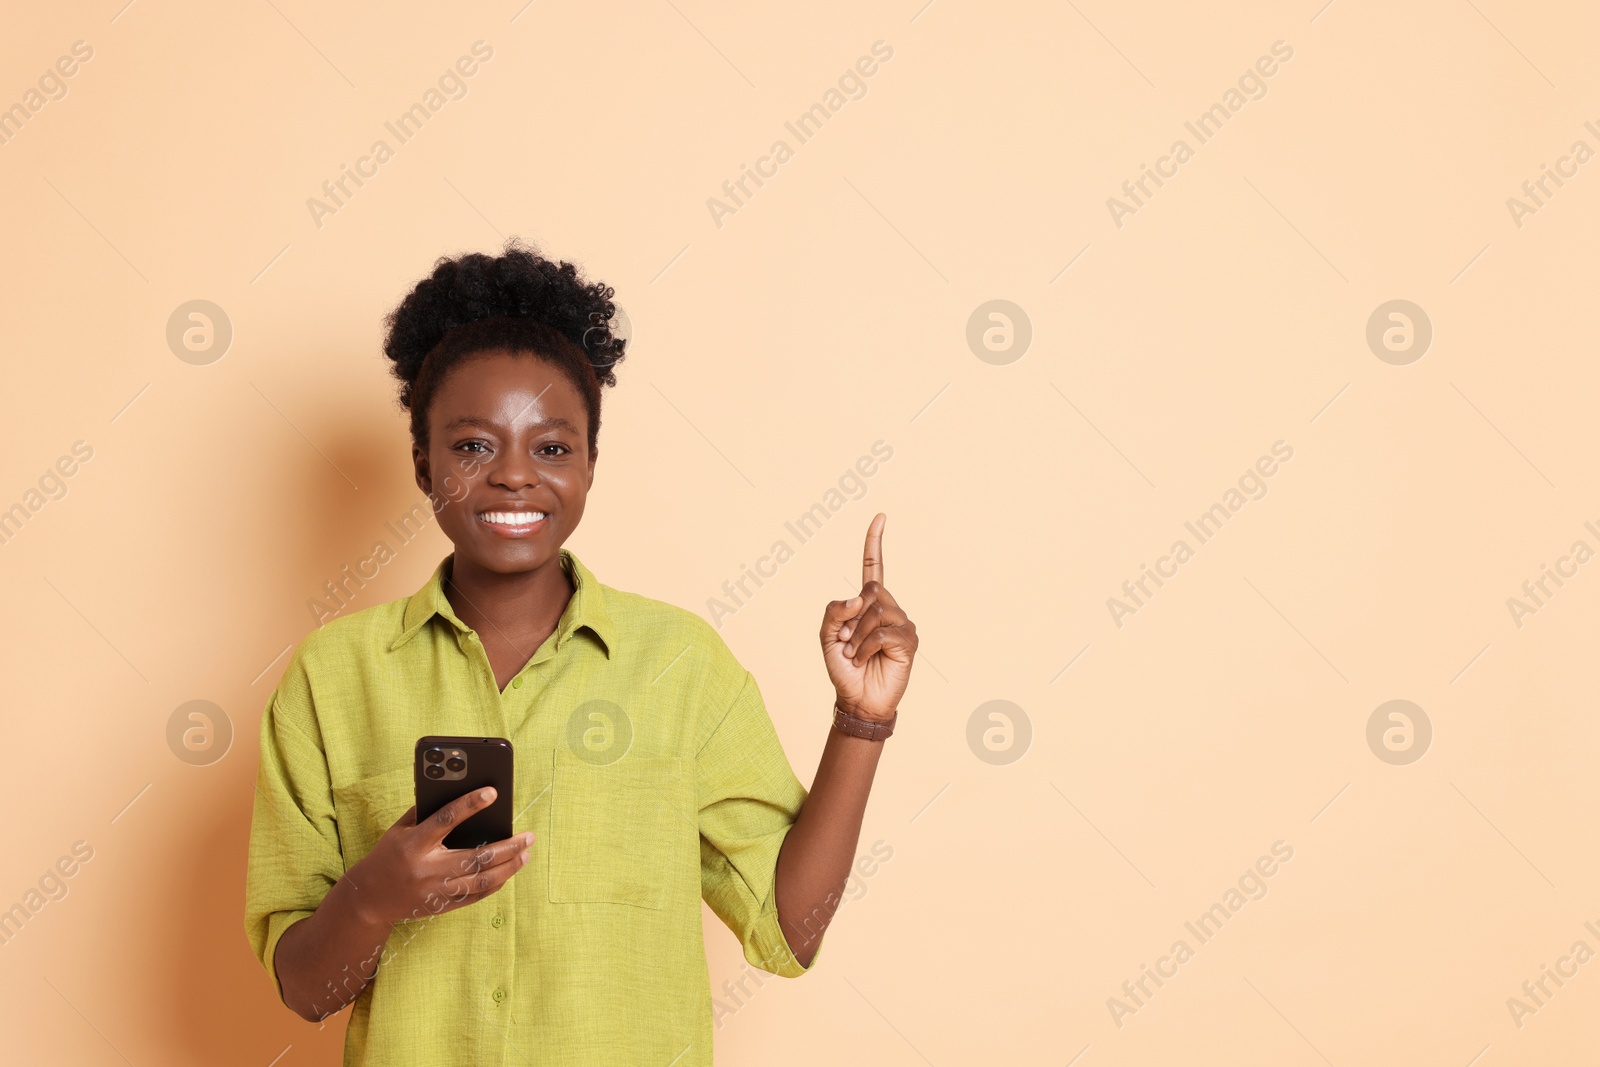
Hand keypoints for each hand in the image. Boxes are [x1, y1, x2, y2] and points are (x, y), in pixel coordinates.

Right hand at [345, 787, 532, 926]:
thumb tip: (458, 791)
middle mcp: (427, 868)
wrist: (369, 897)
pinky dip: (496, 883)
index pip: (446, 820)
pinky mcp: (441, 905)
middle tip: (528, 836)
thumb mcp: (399, 829)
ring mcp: (436, 890)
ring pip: (482, 880)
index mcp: (414, 843)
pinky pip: (476, 895)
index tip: (492, 792)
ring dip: (509, 866)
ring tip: (526, 853)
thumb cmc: (388, 855)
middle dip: (508, 846)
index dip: (470, 804)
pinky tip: (508, 871)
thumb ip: (426, 811)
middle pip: (476, 857)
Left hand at [820, 512, 917, 722]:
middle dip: (851, 616)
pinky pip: (881, 633)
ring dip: (855, 636)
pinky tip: (863, 660)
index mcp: (869, 603)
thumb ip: (834, 610)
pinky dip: (864, 647)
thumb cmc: (842, 667)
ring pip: (876, 611)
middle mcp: (889, 609)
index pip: (874, 567)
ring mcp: (902, 624)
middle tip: (845, 640)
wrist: (856, 699)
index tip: (880, 516)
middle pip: (872, 589)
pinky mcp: (909, 642)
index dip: (874, 542)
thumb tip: (860, 596)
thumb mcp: (825, 636)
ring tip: (854, 654)